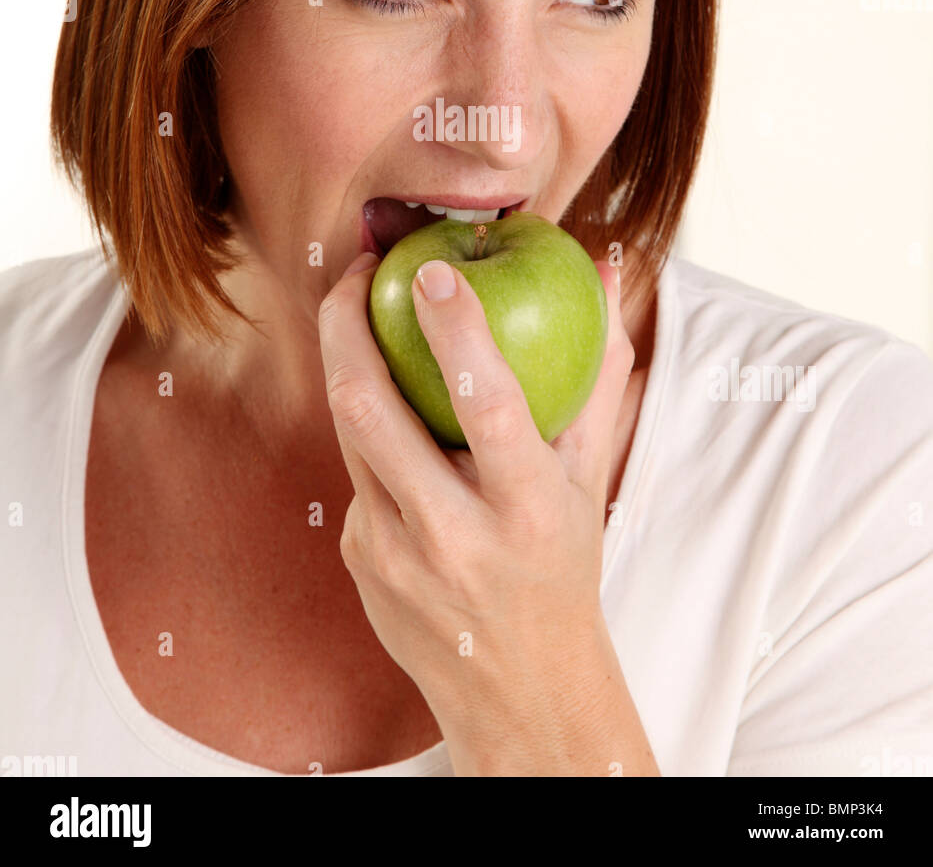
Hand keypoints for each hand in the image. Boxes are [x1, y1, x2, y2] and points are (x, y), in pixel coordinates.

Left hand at [317, 247, 635, 740]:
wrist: (517, 689)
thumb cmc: (562, 564)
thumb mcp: (588, 475)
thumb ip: (598, 370)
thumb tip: (608, 270)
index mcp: (525, 508)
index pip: (486, 403)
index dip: (455, 328)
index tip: (432, 268)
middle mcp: (452, 535)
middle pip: (370, 408)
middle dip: (346, 322)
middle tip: (360, 269)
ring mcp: (391, 554)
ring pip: (348, 430)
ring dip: (348, 358)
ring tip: (360, 310)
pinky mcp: (356, 559)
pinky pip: (355, 470)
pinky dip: (371, 432)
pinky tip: (394, 422)